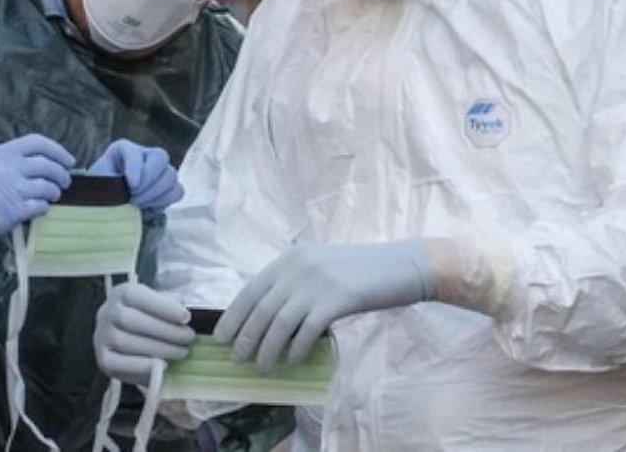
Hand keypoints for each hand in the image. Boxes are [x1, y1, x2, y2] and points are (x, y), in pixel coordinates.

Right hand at [0, 134, 75, 231]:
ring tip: (53, 196)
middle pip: (47, 165)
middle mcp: (8, 167)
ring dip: (54, 192)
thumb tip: (46, 161)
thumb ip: (12, 159)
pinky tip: (40, 209)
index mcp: (1, 152)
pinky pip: (40, 206)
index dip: (58, 150)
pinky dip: (44, 208)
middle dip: (61, 174)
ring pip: (47, 187)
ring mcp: (12, 189)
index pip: (37, 142)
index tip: (69, 160)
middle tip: (65, 181)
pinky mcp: (13, 211)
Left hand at [89, 139, 183, 211]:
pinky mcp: (168, 186)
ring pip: (171, 176)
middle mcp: (145, 154)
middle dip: (148, 182)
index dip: (135, 168)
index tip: (131, 186)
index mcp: (123, 149)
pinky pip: (177, 191)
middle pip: (160, 158)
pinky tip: (149, 208)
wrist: (105, 203)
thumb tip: (125, 196)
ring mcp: (160, 169)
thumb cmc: (99, 192)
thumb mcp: (97, 185)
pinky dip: (164, 202)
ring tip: (138, 205)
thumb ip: (109, 186)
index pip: (134, 152)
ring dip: (155, 195)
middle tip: (133, 198)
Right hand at [94, 282, 195, 385]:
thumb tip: (185, 315)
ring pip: (126, 342)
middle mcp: (106, 313)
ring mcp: (102, 337)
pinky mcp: (103, 360)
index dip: (161, 306)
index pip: (135, 295)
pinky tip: (163, 366)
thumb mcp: (158, 305)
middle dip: (164, 330)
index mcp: (120, 293)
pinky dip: (141, 366)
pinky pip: (119, 364)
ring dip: (158, 349)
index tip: (185, 317)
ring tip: (181, 352)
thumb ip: (170, 305)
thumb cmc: (149, 319)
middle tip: (188, 337)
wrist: (128, 342)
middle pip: (131, 320)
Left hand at [214, 241, 434, 371]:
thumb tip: (267, 316)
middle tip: (237, 359)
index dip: (233, 316)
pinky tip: (293, 361)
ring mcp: (316, 283)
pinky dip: (296, 348)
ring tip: (262, 367)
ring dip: (267, 349)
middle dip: (245, 337)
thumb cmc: (363, 269)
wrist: (403, 265)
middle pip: (260, 309)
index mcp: (290, 259)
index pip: (250, 290)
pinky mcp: (336, 300)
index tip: (221, 337)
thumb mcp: (321, 266)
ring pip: (279, 323)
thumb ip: (295, 283)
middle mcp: (297, 268)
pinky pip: (306, 331)